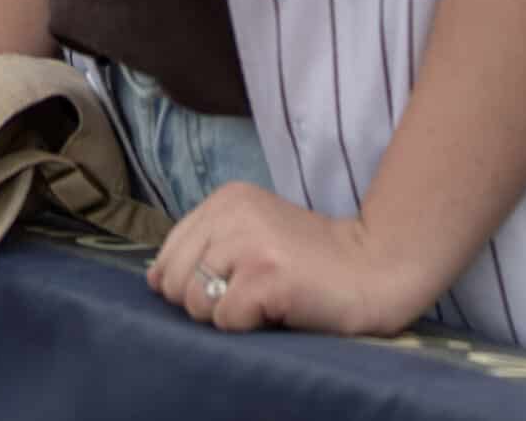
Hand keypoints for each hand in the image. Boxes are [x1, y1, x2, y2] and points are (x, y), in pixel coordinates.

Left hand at [145, 181, 423, 337]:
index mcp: (226, 198)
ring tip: (265, 300)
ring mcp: (249, 241)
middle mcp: (232, 211)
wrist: (374, 268)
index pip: (167, 254)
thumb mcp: (250, 236)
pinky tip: (279, 308)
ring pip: (194, 304)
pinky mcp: (265, 276)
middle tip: (250, 296)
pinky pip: (225, 322)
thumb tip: (152, 279)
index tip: (232, 284)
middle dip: (204, 303)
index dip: (189, 284)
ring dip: (227, 316)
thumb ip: (204, 248)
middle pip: (173, 282)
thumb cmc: (309, 262)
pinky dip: (249, 326)